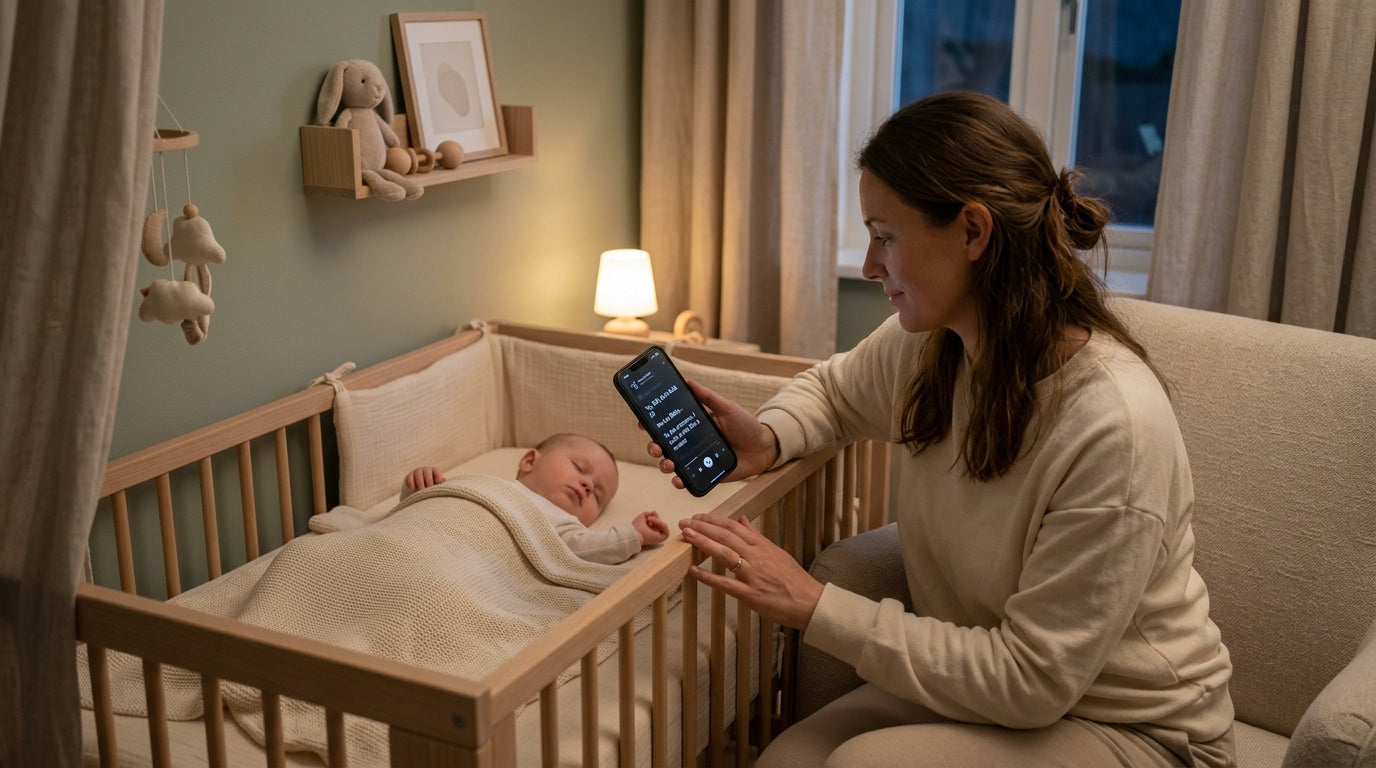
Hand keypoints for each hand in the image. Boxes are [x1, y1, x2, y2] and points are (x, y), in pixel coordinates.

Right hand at [404, 466, 444, 490]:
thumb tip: (442, 479)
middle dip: (428, 480)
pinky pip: (409, 479)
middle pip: (427, 472)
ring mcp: (416, 472)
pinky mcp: (409, 477)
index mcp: (433, 470)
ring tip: (421, 490)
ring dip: (420, 483)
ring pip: (418, 475)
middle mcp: (425, 470)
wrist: (420, 489)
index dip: (437, 475)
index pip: (436, 470)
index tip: (438, 481)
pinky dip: (411, 484)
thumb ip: (441, 482)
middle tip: (429, 487)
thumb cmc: (432, 487)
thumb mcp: (438, 484)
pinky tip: (413, 489)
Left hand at [633, 511, 669, 545]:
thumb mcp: (641, 517)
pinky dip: (662, 525)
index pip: (656, 523)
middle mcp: (654, 533)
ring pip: (663, 527)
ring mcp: (657, 536)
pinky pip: (666, 531)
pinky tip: (655, 522)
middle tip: (650, 517)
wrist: (635, 534)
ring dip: (658, 521)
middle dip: (657, 518)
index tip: (650, 514)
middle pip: (660, 524)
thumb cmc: (636, 527)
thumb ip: (648, 514)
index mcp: (649, 530)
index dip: (655, 517)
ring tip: (650, 519)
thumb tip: (654, 512)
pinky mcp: (661, 539)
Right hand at [642, 379, 780, 489]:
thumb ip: (709, 398)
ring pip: (671, 463)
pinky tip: (678, 479)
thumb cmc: (747, 425)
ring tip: (668, 463)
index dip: (652, 423)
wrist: (765, 448)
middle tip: (656, 447)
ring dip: (663, 464)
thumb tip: (689, 382)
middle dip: (654, 447)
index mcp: (694, 425)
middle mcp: (692, 442)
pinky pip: (687, 479)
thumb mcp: (728, 408)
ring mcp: (697, 459)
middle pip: (664, 445)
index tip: (643, 422)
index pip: (668, 424)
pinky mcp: (705, 474)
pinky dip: (679, 481)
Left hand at [678, 513, 822, 630]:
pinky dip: (708, 577)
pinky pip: (726, 584)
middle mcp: (757, 557)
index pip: (734, 527)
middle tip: (685, 522)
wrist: (810, 602)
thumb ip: (757, 536)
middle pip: (726, 536)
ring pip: (725, 554)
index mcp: (762, 546)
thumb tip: (742, 519)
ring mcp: (753, 575)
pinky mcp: (751, 594)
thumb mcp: (776, 552)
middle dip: (703, 527)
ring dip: (703, 543)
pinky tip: (694, 571)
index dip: (714, 520)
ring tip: (687, 536)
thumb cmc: (793, 579)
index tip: (698, 516)